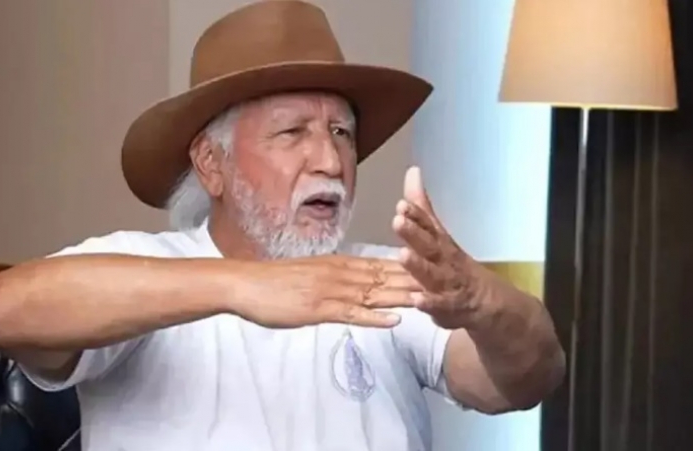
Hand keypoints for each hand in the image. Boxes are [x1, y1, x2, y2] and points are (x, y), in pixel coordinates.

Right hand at [229, 255, 421, 328]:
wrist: (246, 283)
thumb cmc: (273, 282)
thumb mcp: (309, 276)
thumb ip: (332, 279)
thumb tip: (350, 283)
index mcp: (339, 265)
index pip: (380, 265)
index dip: (408, 268)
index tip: (433, 269)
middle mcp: (340, 274)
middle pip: (385, 277)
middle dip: (416, 280)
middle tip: (447, 284)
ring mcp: (331, 291)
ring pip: (375, 294)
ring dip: (404, 297)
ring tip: (433, 300)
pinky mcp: (319, 308)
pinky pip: (352, 314)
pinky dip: (375, 318)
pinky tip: (394, 321)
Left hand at [392, 166, 483, 328]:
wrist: (491, 304)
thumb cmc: (455, 265)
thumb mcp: (438, 236)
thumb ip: (422, 208)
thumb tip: (412, 171)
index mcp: (441, 242)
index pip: (428, 224)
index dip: (415, 214)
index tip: (401, 204)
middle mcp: (445, 260)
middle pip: (430, 244)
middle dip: (414, 232)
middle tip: (398, 220)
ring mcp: (449, 285)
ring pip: (433, 274)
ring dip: (419, 265)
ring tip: (403, 255)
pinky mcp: (449, 309)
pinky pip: (440, 306)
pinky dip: (429, 304)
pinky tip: (416, 300)